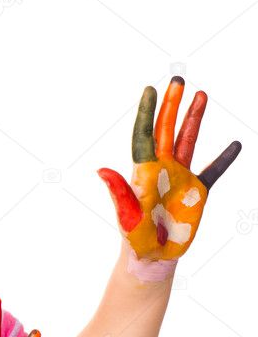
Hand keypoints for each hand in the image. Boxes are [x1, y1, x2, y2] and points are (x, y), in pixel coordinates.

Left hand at [98, 77, 240, 261]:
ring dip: (194, 118)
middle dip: (171, 105)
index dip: (147, 112)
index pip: (145, 135)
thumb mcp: (128, 218)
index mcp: (144, 171)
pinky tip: (235, 144)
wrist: (153, 257)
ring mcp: (180, 177)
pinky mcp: (198, 191)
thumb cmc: (135, 240)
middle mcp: (162, 169)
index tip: (150, 89)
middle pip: (166, 130)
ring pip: (188, 141)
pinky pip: (214, 170)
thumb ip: (120, 194)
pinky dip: (224, 158)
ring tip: (201, 94)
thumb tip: (102, 171)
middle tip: (177, 79)